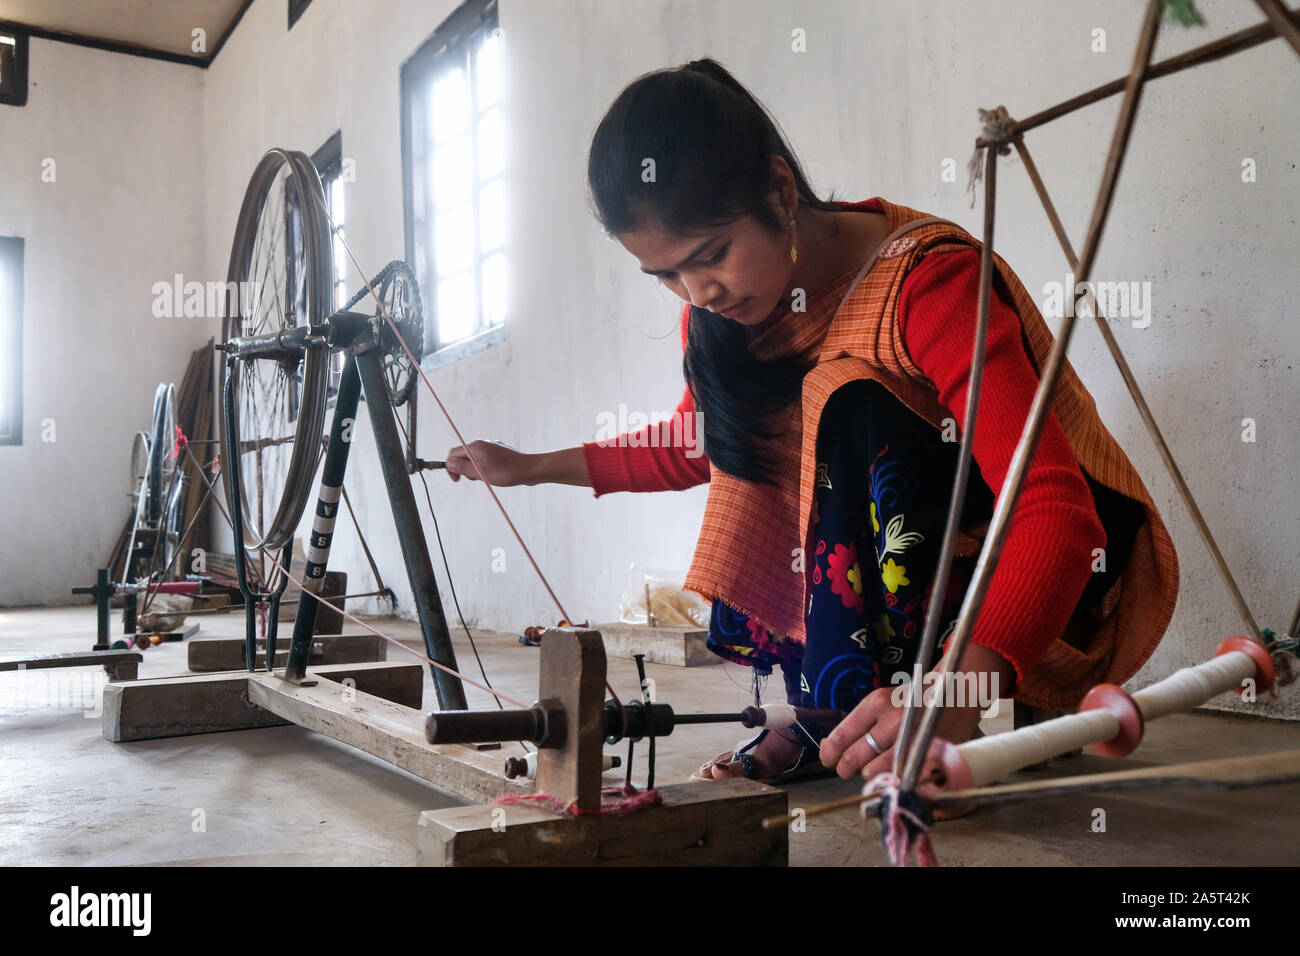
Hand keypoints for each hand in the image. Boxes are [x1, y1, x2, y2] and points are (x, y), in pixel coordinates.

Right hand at [445, 440, 534, 485]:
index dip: (451, 467)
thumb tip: (449, 464)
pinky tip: (496, 476)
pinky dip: (485, 471)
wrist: (530, 469)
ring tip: (489, 478)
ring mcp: (491, 449)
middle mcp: (482, 445)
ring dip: (476, 472)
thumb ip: (463, 468)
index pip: (453, 453)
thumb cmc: (507, 471)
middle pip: (463, 457)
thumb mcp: (481, 473)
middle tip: (477, 479)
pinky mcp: (499, 455)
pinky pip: (484, 462)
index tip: (457, 480)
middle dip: (465, 470)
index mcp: (476, 447)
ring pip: (474, 461)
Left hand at [819, 683, 983, 781]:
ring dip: (871, 776)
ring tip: (876, 768)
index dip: (830, 755)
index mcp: (876, 703)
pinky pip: (901, 779)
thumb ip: (855, 725)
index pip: (840, 738)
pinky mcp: (930, 755)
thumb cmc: (910, 703)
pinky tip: (895, 773)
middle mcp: (894, 720)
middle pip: (854, 760)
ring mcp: (913, 739)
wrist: (955, 693)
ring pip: (875, 773)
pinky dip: (894, 781)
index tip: (830, 760)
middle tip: (850, 769)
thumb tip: (828, 747)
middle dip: (846, 770)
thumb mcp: (880, 703)